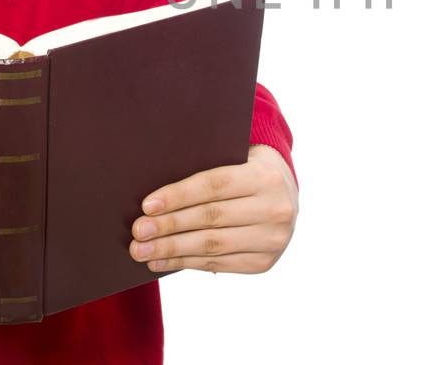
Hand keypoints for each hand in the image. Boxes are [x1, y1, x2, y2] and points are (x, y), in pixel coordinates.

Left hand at [129, 145, 297, 273]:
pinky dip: (185, 263)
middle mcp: (274, 209)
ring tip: (141, 251)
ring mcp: (272, 239)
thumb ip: (204, 169)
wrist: (285, 196)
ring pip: (211, 246)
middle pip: (210, 218)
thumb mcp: (235, 160)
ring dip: (171, 250)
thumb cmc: (245, 172)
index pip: (214, 185)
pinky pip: (217, 264)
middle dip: (168, 226)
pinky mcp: (264, 262)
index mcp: (265, 177)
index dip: (178, 196)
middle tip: (138, 232)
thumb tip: (155, 198)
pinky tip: (161, 261)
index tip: (147, 206)